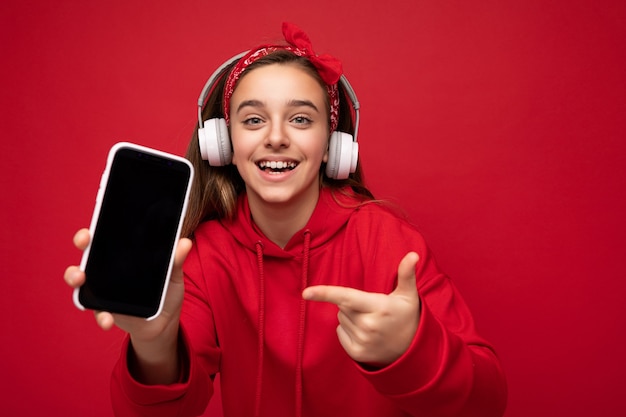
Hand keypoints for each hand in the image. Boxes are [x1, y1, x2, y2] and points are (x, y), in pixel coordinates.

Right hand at [63, 228, 191, 340]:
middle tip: (85, 239)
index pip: (108, 234)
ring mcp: (102, 289)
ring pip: (81, 278)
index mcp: (125, 254)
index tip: (98, 218)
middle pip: (89, 250)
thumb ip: (176, 261)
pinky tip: (107, 320)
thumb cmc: (166, 293)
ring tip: (80, 278)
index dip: (100, 224)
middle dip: (82, 241)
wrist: (165, 322)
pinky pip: (98, 311)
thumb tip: (185, 242)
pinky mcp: (105, 310)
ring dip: (75, 276)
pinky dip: (101, 316)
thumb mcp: (173, 275)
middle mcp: (108, 269)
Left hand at [302, 252, 420, 366]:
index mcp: (379, 307)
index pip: (347, 297)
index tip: (306, 293)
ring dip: (350, 317)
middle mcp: (368, 325)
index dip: (325, 293)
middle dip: (352, 304)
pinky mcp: (357, 353)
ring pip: (340, 319)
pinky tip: (365, 334)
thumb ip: (406, 274)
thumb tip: (413, 254)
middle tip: (372, 310)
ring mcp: (363, 341)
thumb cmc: (406, 317)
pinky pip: (339, 333)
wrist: (411, 351)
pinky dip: (347, 331)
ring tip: (371, 322)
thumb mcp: (409, 295)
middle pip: (342, 306)